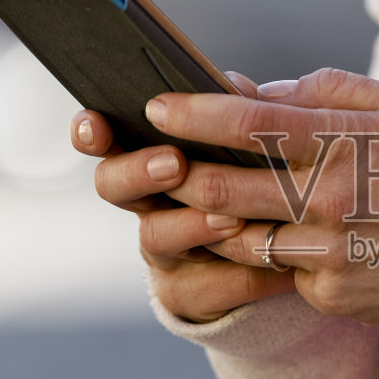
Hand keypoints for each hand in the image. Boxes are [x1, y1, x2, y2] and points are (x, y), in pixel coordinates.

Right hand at [70, 72, 295, 321]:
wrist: (286, 257)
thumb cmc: (261, 182)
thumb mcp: (253, 143)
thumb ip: (240, 113)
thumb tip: (235, 84)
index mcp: (153, 156)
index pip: (107, 137)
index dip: (92, 132)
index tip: (95, 123)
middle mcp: (148, 203)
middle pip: (112, 185)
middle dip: (138, 171)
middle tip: (173, 163)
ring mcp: (164, 251)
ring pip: (156, 236)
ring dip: (192, 224)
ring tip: (232, 217)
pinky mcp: (190, 293)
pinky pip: (210, 286)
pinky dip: (243, 273)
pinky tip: (276, 266)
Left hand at [149, 67, 378, 325]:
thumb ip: (324, 91)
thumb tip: (251, 88)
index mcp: (347, 143)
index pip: (249, 123)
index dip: (193, 113)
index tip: (158, 105)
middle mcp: (330, 201)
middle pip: (221, 190)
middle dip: (177, 174)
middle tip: (158, 160)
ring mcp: (329, 254)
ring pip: (237, 238)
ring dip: (211, 221)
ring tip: (203, 199)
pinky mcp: (332, 295)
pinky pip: (278, 272)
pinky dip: (271, 252)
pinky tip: (278, 236)